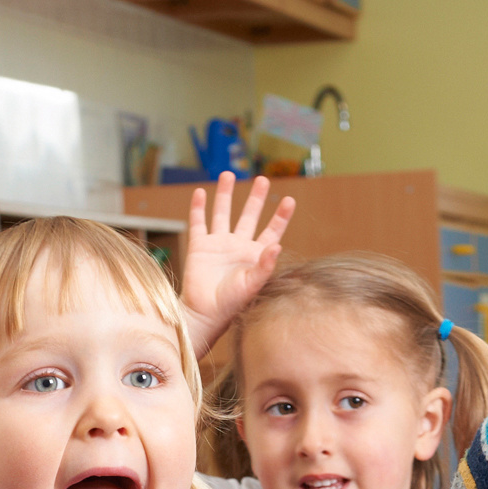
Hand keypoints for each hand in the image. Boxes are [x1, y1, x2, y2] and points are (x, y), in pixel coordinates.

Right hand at [179, 174, 295, 355]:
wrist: (204, 314)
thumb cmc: (231, 304)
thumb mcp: (252, 284)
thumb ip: (265, 265)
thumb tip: (277, 246)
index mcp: (255, 255)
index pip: (272, 231)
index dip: (281, 216)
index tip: (289, 200)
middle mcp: (238, 246)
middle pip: (249, 215)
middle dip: (256, 198)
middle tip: (262, 179)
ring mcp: (218, 245)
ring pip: (223, 213)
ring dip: (225, 194)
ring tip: (228, 174)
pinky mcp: (200, 246)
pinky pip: (199, 222)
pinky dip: (198, 207)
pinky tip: (200, 192)